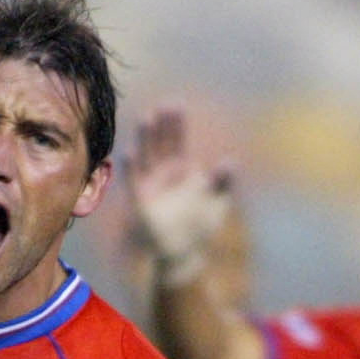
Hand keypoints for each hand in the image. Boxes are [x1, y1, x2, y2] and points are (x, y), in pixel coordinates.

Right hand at [125, 105, 232, 283]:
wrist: (185, 253)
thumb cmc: (200, 228)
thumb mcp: (216, 203)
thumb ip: (222, 183)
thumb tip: (230, 162)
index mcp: (181, 170)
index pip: (177, 141)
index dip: (176, 124)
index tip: (177, 105)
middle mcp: (162, 173)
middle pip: (160, 143)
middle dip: (162, 125)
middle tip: (163, 105)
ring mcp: (150, 185)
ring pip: (145, 156)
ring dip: (145, 139)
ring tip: (146, 119)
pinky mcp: (140, 200)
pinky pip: (134, 181)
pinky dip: (131, 168)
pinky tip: (129, 153)